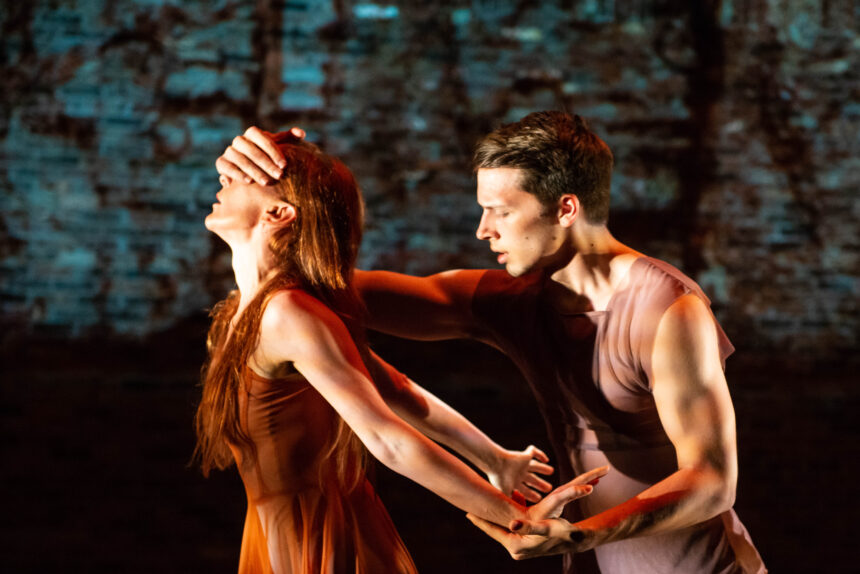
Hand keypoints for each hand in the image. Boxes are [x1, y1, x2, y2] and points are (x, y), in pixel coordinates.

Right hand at [215, 126, 305, 185]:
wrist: (251, 171)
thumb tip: (301, 133)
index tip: (285, 165)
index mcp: (253, 134)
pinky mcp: (221, 163)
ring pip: (239, 158)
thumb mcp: (279, 146)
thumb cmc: (269, 156)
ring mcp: (229, 151)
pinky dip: (236, 174)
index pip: (262, 138)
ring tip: (266, 182)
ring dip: (253, 170)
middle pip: (251, 149)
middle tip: (279, 176)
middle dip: (266, 163)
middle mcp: (239, 140)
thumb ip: (289, 138)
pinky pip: (226, 166)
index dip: (273, 151)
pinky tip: (249, 182)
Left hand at [466, 465, 608, 558]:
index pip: (493, 531)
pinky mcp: (524, 544)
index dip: (480, 521)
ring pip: (503, 528)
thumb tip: (511, 524)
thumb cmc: (560, 532)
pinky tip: (505, 506)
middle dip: (486, 518)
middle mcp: (515, 549)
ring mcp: (519, 548)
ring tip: (483, 505)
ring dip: (496, 517)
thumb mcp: (544, 526)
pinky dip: (507, 518)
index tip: (467, 512)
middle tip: (471, 506)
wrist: (574, 540)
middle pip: (496, 530)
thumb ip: (527, 526)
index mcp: (515, 545)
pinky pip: (511, 529)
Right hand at [486, 445, 552, 502]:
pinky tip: (546, 459)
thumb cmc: (499, 479)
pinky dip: (540, 454)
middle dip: (540, 484)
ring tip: (551, 471)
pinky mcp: (524, 456)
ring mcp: (522, 464)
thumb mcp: (506, 494)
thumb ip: (513, 502)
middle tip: (549, 488)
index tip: (539, 499)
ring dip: (543, 468)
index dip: (531, 494)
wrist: (496, 463)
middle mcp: (518, 474)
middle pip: (532, 479)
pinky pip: (534, 452)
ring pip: (535, 466)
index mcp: (513, 483)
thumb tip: (517, 514)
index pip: (524, 490)